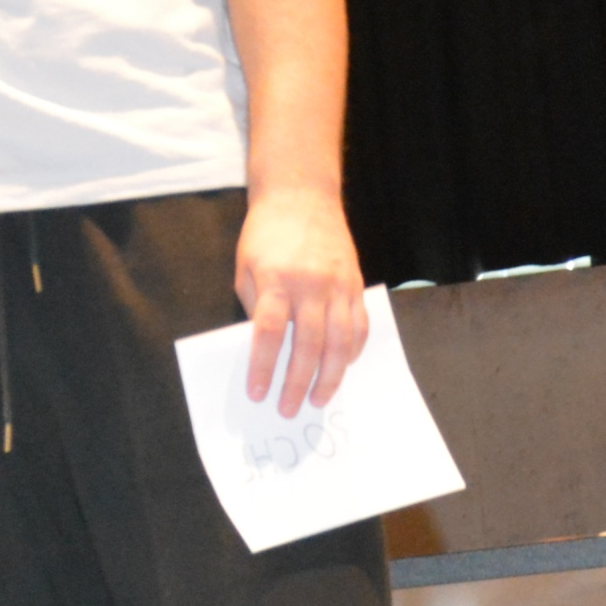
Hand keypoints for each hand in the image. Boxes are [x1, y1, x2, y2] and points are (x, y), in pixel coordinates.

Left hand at [237, 186, 366, 416]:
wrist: (302, 195)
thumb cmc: (266, 234)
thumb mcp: (246, 267)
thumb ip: (255, 307)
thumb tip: (265, 351)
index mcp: (276, 281)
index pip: (270, 332)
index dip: (264, 366)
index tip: (258, 393)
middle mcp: (311, 285)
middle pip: (308, 344)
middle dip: (297, 382)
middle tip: (288, 409)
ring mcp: (338, 285)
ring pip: (340, 341)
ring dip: (330, 376)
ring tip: (318, 399)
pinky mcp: (355, 284)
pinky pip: (359, 326)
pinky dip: (352, 351)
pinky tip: (342, 368)